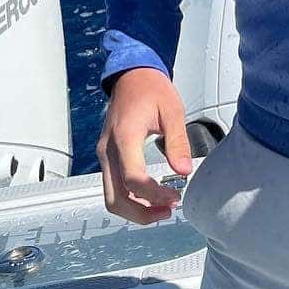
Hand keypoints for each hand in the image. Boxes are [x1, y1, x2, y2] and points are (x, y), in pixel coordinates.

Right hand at [97, 67, 196, 224]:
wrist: (130, 75)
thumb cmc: (151, 89)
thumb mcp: (172, 110)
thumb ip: (178, 142)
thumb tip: (183, 171)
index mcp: (125, 136)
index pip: (133, 178)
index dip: (154, 195)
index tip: (175, 196)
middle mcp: (109, 150)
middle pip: (115, 198)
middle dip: (141, 214)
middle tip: (168, 211)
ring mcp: (104, 155)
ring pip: (111, 197)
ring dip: (134, 210)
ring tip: (162, 208)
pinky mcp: (107, 156)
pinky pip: (112, 186)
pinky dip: (129, 198)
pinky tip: (150, 197)